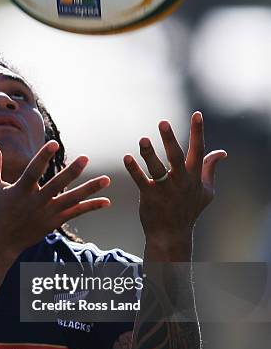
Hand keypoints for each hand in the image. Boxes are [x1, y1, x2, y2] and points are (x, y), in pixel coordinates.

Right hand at [0, 137, 110, 255]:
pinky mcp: (54, 222)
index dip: (43, 157)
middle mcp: (35, 203)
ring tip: (106, 179)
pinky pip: (75, 213)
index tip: (54, 144)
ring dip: (90, 190)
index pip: (33, 172)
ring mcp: (47, 214)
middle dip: (71, 172)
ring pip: (71, 200)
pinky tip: (106, 202)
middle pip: (56, 185)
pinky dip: (91, 207)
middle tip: (85, 158)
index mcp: (19, 191)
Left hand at [123, 111, 226, 250]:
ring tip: (143, 140)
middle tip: (163, 122)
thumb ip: (210, 169)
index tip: (197, 114)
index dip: (198, 131)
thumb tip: (221, 152)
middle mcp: (181, 181)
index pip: (198, 150)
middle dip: (170, 139)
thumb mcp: (206, 191)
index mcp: (194, 177)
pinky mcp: (149, 197)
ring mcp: (165, 190)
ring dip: (149, 154)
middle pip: (176, 157)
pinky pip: (141, 181)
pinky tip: (127, 157)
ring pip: (157, 169)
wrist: (172, 234)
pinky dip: (134, 169)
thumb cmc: (189, 210)